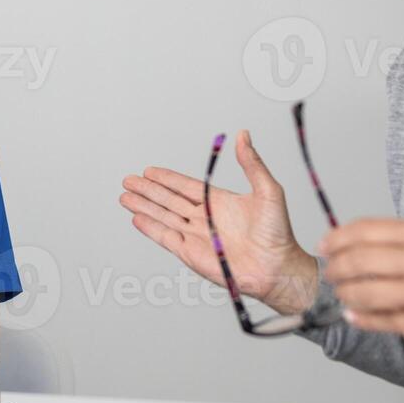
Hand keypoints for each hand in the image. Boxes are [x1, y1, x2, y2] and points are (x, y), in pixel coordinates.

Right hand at [120, 130, 318, 314]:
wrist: (277, 267)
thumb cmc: (278, 232)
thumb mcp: (268, 190)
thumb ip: (251, 163)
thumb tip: (243, 135)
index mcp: (218, 202)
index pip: (186, 186)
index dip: (167, 179)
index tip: (149, 170)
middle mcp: (204, 218)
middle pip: (169, 200)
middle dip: (148, 190)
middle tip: (128, 180)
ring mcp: (196, 236)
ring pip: (163, 217)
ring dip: (144, 206)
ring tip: (125, 196)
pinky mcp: (191, 254)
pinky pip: (166, 237)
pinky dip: (150, 228)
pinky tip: (136, 218)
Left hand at [320, 219, 403, 363]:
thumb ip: (398, 243)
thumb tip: (349, 244)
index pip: (366, 230)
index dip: (337, 238)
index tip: (324, 246)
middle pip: (360, 260)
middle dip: (335, 268)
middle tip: (330, 274)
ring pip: (365, 293)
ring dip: (345, 295)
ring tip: (343, 295)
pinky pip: (381, 321)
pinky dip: (360, 318)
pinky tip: (353, 314)